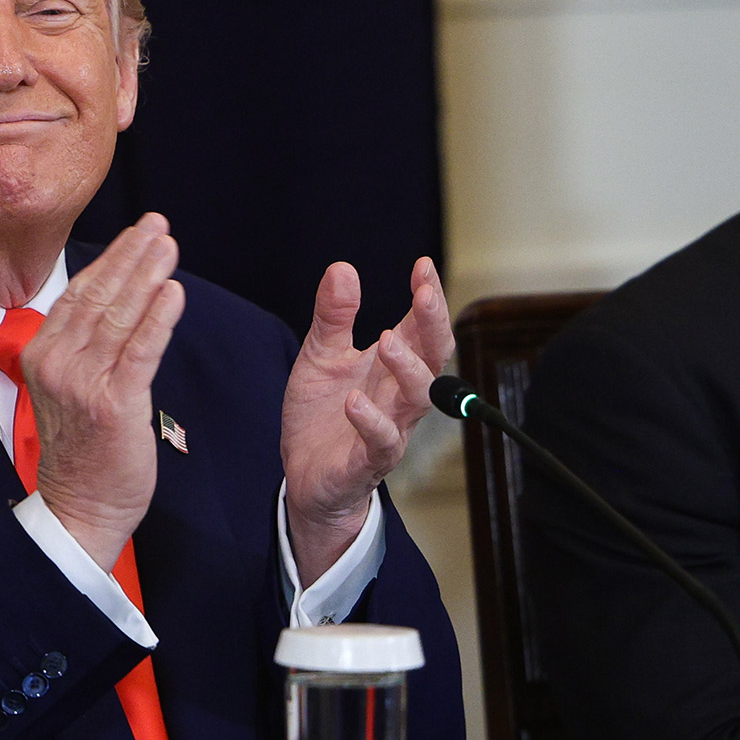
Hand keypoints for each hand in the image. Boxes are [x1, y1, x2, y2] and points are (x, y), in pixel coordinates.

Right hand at [24, 215, 183, 569]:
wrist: (79, 507)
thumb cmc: (81, 450)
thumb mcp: (66, 389)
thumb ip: (81, 347)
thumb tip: (110, 302)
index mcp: (42, 355)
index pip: (78, 294)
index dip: (110, 260)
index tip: (136, 233)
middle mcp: (57, 364)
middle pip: (99, 296)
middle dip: (132, 255)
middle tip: (158, 225)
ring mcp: (83, 383)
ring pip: (120, 316)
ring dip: (147, 275)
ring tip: (169, 247)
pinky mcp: (113, 404)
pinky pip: (140, 352)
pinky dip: (158, 319)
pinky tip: (173, 293)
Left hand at [278, 257, 454, 576]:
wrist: (305, 474)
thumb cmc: (323, 413)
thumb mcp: (321, 356)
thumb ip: (334, 316)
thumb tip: (343, 267)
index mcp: (393, 366)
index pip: (423, 328)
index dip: (428, 298)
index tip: (422, 265)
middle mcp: (399, 395)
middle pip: (434, 359)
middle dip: (433, 325)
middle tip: (423, 294)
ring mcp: (389, 428)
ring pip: (417, 400)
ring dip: (407, 369)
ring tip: (386, 340)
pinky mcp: (366, 462)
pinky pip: (382, 444)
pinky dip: (371, 422)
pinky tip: (354, 401)